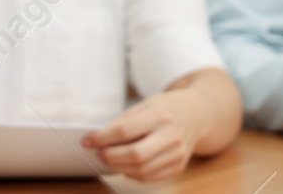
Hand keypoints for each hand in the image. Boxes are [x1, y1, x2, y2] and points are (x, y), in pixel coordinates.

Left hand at [84, 89, 201, 182]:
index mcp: (160, 116)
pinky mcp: (179, 166)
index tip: (87, 140)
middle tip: (97, 153)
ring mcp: (178, 154)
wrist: (196, 115)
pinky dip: (132, 174)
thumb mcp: (144, 105)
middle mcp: (171, 136)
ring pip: (142, 169)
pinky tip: (123, 166)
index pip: (125, 131)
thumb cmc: (164, 108)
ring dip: (119, 167)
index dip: (102, 138)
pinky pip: (150, 177)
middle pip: (135, 154)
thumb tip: (98, 138)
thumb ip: (122, 121)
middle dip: (110, 156)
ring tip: (107, 159)